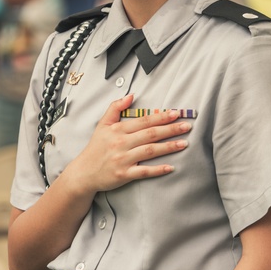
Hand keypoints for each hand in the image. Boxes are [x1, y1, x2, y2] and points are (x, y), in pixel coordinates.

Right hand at [62, 94, 190, 194]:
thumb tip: (131, 95)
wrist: (83, 172)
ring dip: (168, 147)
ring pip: (149, 151)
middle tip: (187, 126)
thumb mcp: (102, 124)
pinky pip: (143, 171)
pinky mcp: (124, 175)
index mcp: (118, 130)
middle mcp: (121, 143)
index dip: (161, 117)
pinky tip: (170, 167)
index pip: (143, 121)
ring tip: (184, 143)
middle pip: (150, 134)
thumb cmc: (95, 148)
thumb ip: (115, 107)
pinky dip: (157, 170)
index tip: (176, 113)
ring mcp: (123, 159)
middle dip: (170, 129)